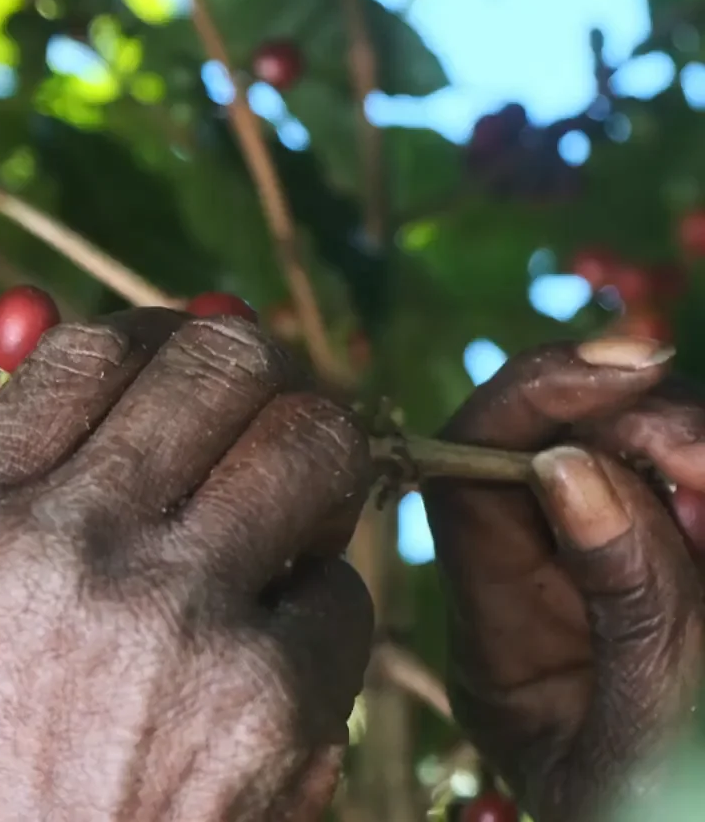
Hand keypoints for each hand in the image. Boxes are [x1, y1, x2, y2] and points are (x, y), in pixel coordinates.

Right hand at [0, 310, 374, 821]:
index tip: (173, 356)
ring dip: (317, 454)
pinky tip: (285, 635)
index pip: (83, 351)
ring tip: (298, 489)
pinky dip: (331, 602)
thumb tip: (91, 408)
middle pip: (216, 364)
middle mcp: (64, 548)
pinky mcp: (275, 698)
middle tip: (257, 403)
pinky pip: (348, 592)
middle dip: (252, 369)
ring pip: (313, 441)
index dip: (148, 335)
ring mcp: (176, 618)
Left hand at [426, 337, 704, 821]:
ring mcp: (616, 581)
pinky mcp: (681, 566)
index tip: (627, 373)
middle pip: (554, 446)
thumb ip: (627, 607)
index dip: (534, 402)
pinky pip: (683, 500)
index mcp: (500, 646)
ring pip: (634, 458)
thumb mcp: (647, 741)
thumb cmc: (671, 815)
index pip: (468, 480)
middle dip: (636, 420)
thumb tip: (569, 465)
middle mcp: (542, 599)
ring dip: (685, 448)